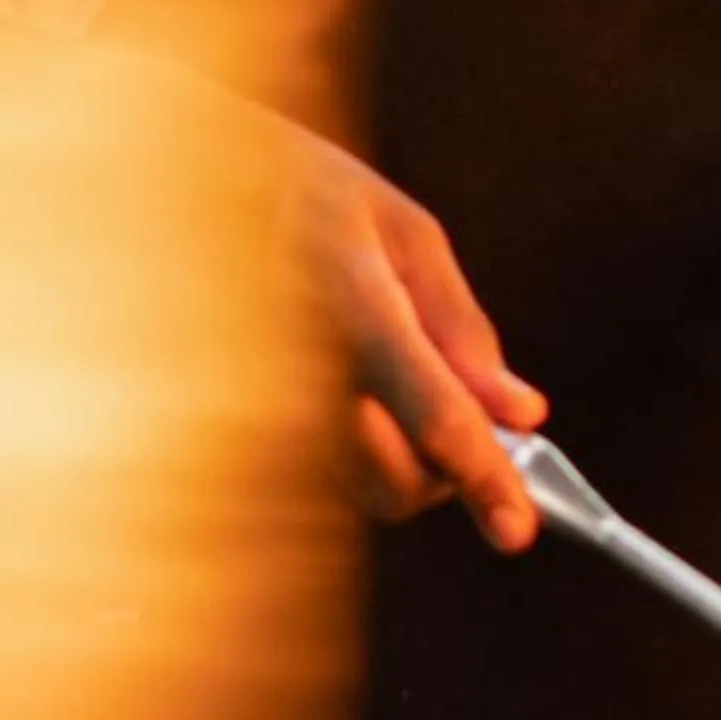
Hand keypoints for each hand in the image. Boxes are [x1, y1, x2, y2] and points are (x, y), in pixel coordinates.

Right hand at [281, 133, 548, 551]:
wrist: (199, 190)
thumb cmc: (312, 198)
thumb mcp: (408, 234)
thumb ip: (464, 330)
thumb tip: (521, 413)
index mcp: (356, 306)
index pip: (433, 416)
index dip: (484, 478)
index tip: (517, 529)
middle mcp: (306, 370)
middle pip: (402, 482)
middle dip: (451, 466)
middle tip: (469, 402)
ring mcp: (271, 405)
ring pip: (368, 487)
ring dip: (411, 460)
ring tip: (405, 370)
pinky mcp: (254, 423)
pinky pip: (333, 468)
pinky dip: (371, 448)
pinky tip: (364, 381)